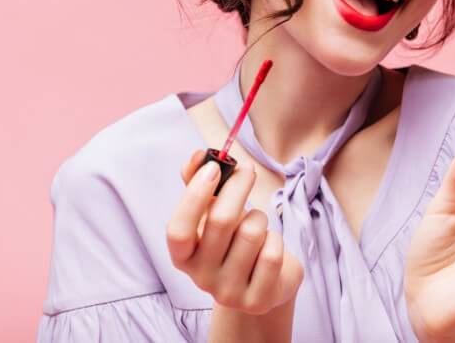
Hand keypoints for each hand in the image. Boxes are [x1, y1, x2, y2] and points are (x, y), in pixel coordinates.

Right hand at [165, 149, 303, 315]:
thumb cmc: (233, 239)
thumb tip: (199, 155)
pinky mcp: (258, 300)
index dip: (194, 196)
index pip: (178, 229)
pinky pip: (272, 253)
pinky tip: (270, 245)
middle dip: (238, 187)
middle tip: (247, 170)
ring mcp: (229, 293)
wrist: (262, 281)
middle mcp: (201, 278)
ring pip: (252, 233)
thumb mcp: (212, 211)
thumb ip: (198, 181)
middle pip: (221, 222)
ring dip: (260, 217)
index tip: (213, 167)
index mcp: (183, 255)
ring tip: (258, 224)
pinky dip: (276, 239)